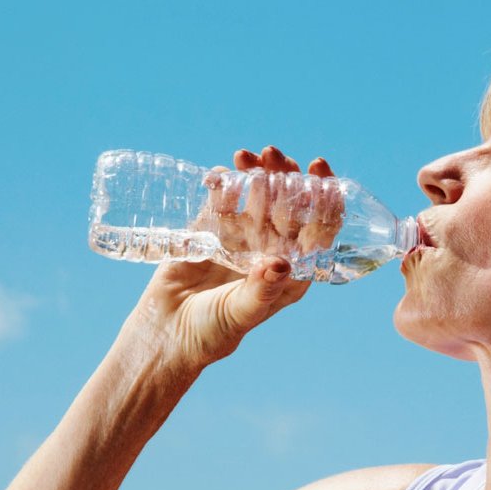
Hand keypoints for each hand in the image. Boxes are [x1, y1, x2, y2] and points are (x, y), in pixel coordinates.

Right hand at [125, 146, 337, 372]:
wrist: (166, 333)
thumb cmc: (212, 333)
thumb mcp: (241, 313)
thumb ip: (261, 289)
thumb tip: (282, 263)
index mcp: (291, 271)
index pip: (318, 230)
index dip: (323, 200)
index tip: (318, 172)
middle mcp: (271, 249)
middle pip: (289, 205)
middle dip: (286, 177)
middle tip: (276, 156)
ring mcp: (242, 237)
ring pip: (258, 196)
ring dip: (256, 173)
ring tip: (246, 157)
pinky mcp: (211, 229)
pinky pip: (222, 199)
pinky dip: (222, 182)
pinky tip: (220, 172)